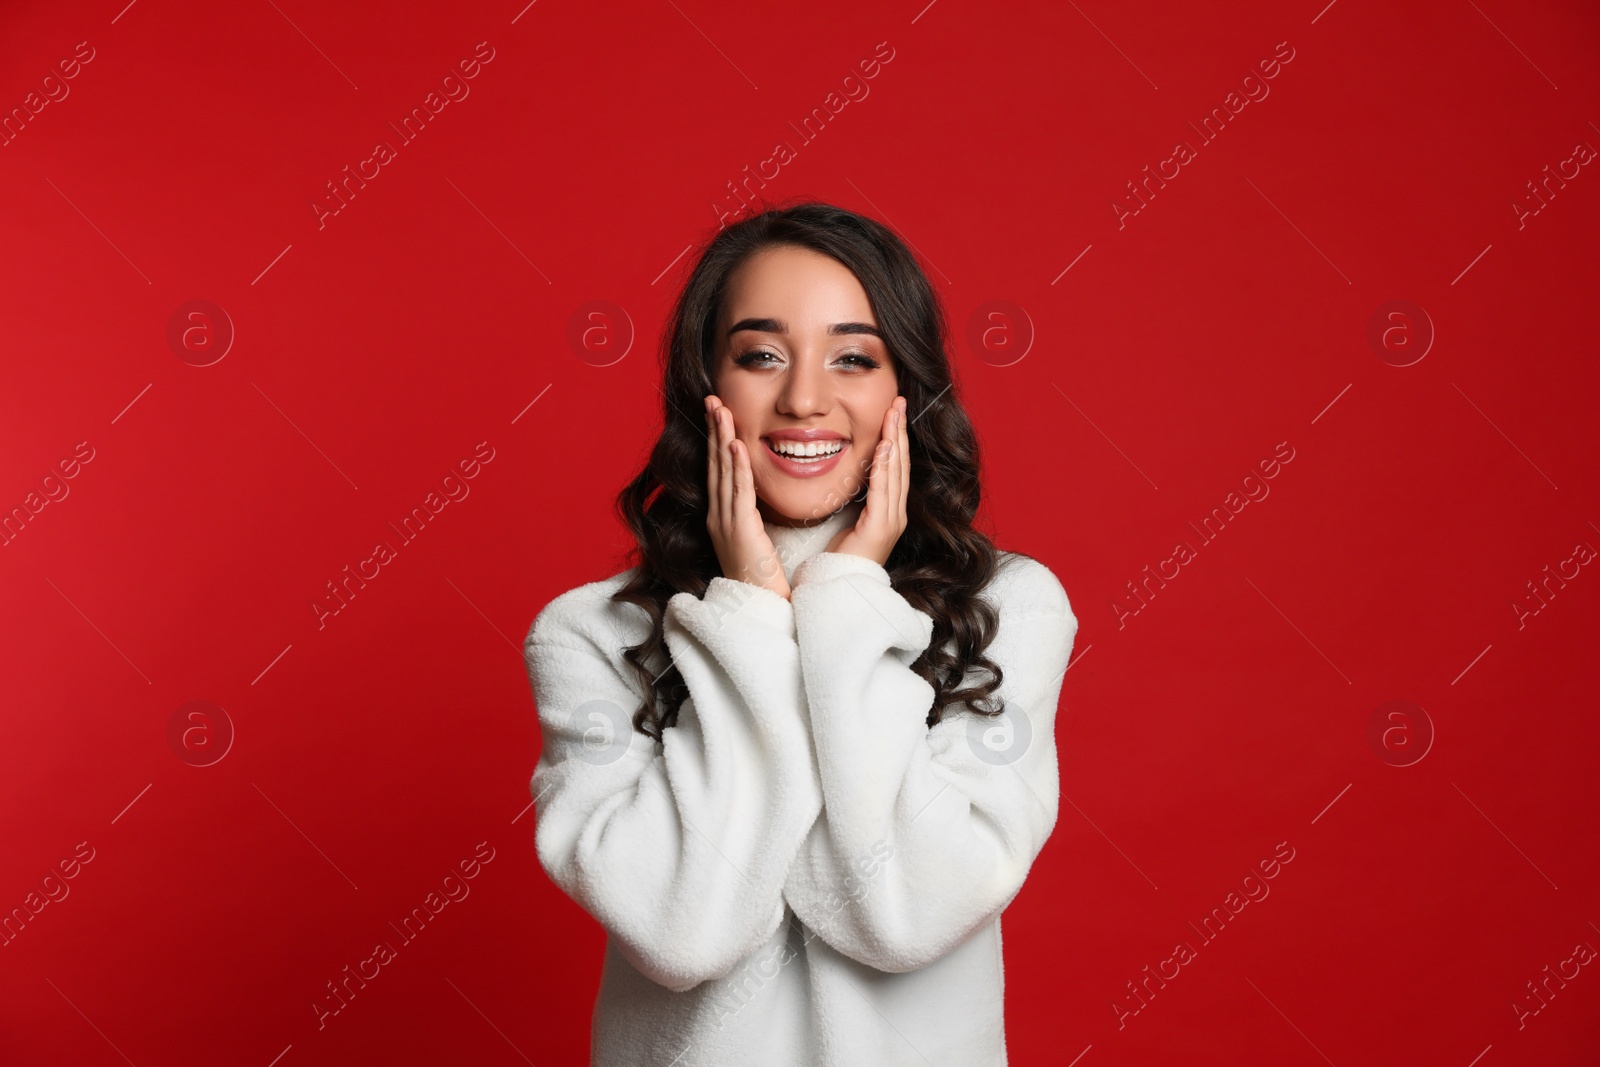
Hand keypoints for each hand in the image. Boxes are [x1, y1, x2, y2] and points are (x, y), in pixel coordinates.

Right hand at [704, 395, 791, 599]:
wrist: (760, 610)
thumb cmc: (762, 580)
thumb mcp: (756, 541)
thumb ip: (754, 517)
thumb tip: (760, 498)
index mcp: (723, 517)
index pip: (720, 471)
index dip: (718, 439)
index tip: (720, 414)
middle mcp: (719, 516)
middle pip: (715, 465)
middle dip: (714, 430)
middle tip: (713, 399)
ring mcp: (725, 523)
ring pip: (723, 473)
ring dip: (721, 438)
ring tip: (721, 410)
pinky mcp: (739, 531)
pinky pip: (737, 493)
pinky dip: (735, 467)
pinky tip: (734, 445)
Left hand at [827, 396, 907, 566]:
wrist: (842, 589)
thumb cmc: (841, 560)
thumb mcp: (850, 522)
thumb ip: (857, 500)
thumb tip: (853, 477)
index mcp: (890, 511)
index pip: (896, 467)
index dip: (897, 438)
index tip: (894, 412)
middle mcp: (897, 514)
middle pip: (901, 464)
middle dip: (900, 431)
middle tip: (899, 402)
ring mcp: (892, 521)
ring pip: (895, 472)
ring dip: (895, 441)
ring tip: (894, 415)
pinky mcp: (881, 528)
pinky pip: (883, 491)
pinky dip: (884, 468)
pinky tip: (884, 448)